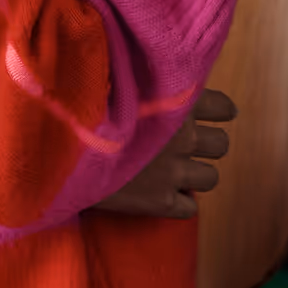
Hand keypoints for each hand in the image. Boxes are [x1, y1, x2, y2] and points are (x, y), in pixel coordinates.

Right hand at [93, 88, 236, 218]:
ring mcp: (174, 171)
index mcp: (180, 102)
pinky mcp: (160, 201)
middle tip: (188, 145)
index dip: (222, 112)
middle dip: (207, 145)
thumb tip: (167, 81)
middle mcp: (184, 136)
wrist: (64, 142)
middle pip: (221, 144)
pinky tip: (163, 194)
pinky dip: (180, 202)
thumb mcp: (125, 80)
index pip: (223, 107)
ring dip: (196, 174)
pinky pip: (190, 208)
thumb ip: (153, 81)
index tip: (220, 115)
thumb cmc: (91, 103)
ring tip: (176, 170)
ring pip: (210, 177)